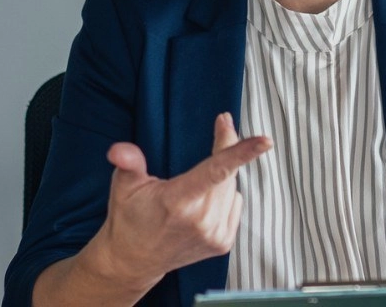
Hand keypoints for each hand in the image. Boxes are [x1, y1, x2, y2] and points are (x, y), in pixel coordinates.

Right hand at [81, 113, 271, 281]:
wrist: (134, 260)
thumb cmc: (130, 218)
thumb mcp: (124, 187)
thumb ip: (128, 164)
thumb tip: (119, 151)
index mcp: (178, 202)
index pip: (216, 171)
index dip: (240, 152)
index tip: (265, 140)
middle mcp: (200, 221)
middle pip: (227, 172)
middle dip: (226, 146)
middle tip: (221, 126)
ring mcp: (214, 235)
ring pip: (232, 188)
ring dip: (221, 176)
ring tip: (192, 187)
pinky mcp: (223, 243)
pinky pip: (235, 204)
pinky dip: (224, 196)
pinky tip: (202, 205)